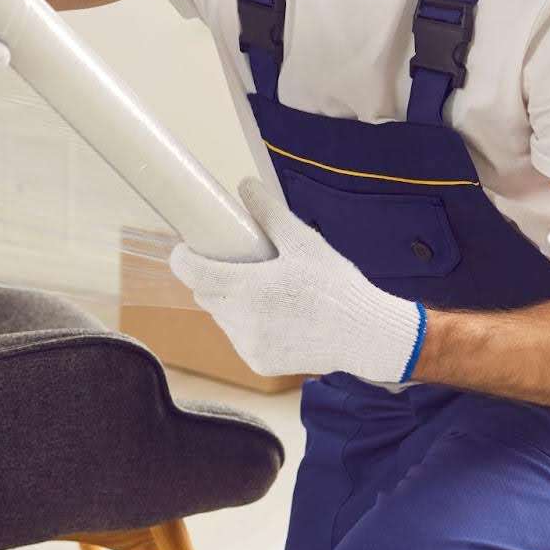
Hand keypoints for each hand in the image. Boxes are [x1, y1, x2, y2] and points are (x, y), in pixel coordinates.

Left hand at [168, 178, 426, 381]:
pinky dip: (246, 326)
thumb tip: (244, 185)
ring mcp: (248, 346)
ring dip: (229, 302)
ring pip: (221, 317)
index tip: (186, 248)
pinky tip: (274, 316)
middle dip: (212, 277)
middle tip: (236, 264)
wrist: (366, 336)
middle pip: (205, 294)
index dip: (183, 259)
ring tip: (261, 291)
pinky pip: (238, 338)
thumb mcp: (304, 243)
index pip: (192, 274)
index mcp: (248, 289)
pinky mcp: (259, 364)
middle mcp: (242, 322)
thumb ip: (269, 213)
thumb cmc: (337, 286)